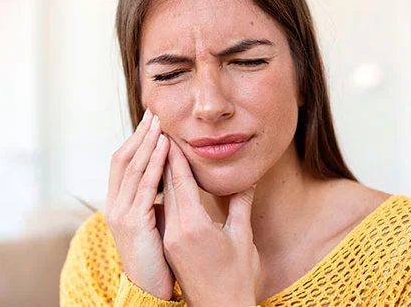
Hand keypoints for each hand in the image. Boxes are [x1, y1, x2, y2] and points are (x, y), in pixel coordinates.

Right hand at [102, 109, 174, 299]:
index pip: (123, 161)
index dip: (136, 139)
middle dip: (140, 134)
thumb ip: (154, 197)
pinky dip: (155, 163)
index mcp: (117, 202)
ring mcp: (121, 213)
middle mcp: (114, 204)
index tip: (150, 121)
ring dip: (148, 142)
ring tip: (159, 122)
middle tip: (154, 112)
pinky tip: (165, 146)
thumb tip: (165, 175)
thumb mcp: (151, 220)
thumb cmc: (156, 255)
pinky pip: (146, 186)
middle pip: (124, 158)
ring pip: (133, 168)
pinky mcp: (133, 223)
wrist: (150, 289)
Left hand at [162, 140, 259, 306]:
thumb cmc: (236, 277)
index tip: (172, 135)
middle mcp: (175, 232)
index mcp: (193, 227)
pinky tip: (168, 181)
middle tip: (163, 134)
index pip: (180, 183)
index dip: (176, 157)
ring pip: (164, 198)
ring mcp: (170, 240)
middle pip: (167, 187)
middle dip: (165, 158)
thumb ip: (241, 204)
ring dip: (163, 173)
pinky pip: (165, 210)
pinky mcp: (169, 246)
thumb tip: (247, 178)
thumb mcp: (242, 237)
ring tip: (163, 150)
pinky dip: (166, 191)